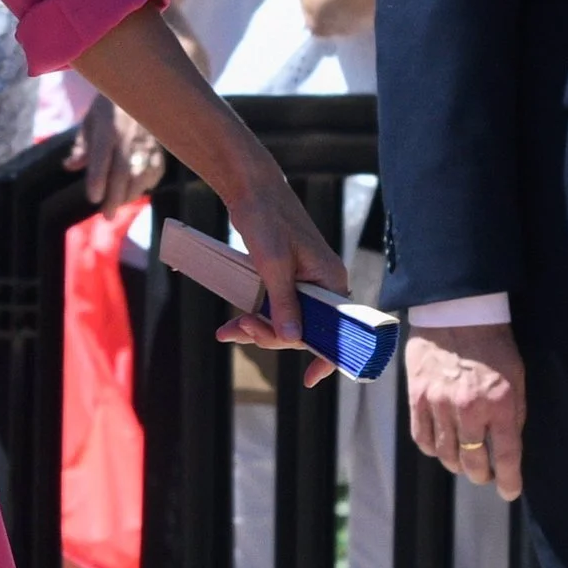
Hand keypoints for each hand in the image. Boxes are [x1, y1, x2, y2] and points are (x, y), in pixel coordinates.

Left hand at [71, 96, 163, 214]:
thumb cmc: (110, 106)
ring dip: (130, 194)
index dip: (98, 179)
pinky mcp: (160, 145)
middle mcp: (130, 134)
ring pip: (141, 174)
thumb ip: (82, 145)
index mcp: (109, 126)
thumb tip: (69, 166)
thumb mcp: (91, 120)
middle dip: (115, 197)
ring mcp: (148, 140)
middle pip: (123, 171)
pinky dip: (147, 184)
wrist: (144, 86)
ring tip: (119, 204)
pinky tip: (137, 191)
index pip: (102, 156)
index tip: (93, 198)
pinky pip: (156, 170)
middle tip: (107, 216)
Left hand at [214, 164, 349, 387]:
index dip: (327, 356)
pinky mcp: (284, 278)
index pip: (339, 328)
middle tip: (242, 329)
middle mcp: (322, 283)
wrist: (250, 188)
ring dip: (258, 328)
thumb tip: (295, 339)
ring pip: (285, 320)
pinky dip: (253, 316)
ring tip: (229, 330)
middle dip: (273, 335)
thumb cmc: (267, 219)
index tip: (311, 379)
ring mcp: (303, 282)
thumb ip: (284, 303)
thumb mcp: (274, 264)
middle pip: (305, 328)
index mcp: (331, 280)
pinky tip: (230, 326)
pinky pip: (273, 307)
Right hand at [405, 325, 525, 499]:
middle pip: (473, 461)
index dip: (509, 480)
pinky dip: (433, 449)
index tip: (510, 492)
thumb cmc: (493, 346)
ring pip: (446, 454)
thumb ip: (513, 414)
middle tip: (486, 476)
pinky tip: (441, 448)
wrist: (457, 314)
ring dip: (457, 464)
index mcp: (501, 402)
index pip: (507, 455)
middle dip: (482, 475)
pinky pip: (422, 438)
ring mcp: (439, 404)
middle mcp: (469, 408)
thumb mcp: (517, 378)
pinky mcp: (417, 398)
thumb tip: (507, 448)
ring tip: (464, 462)